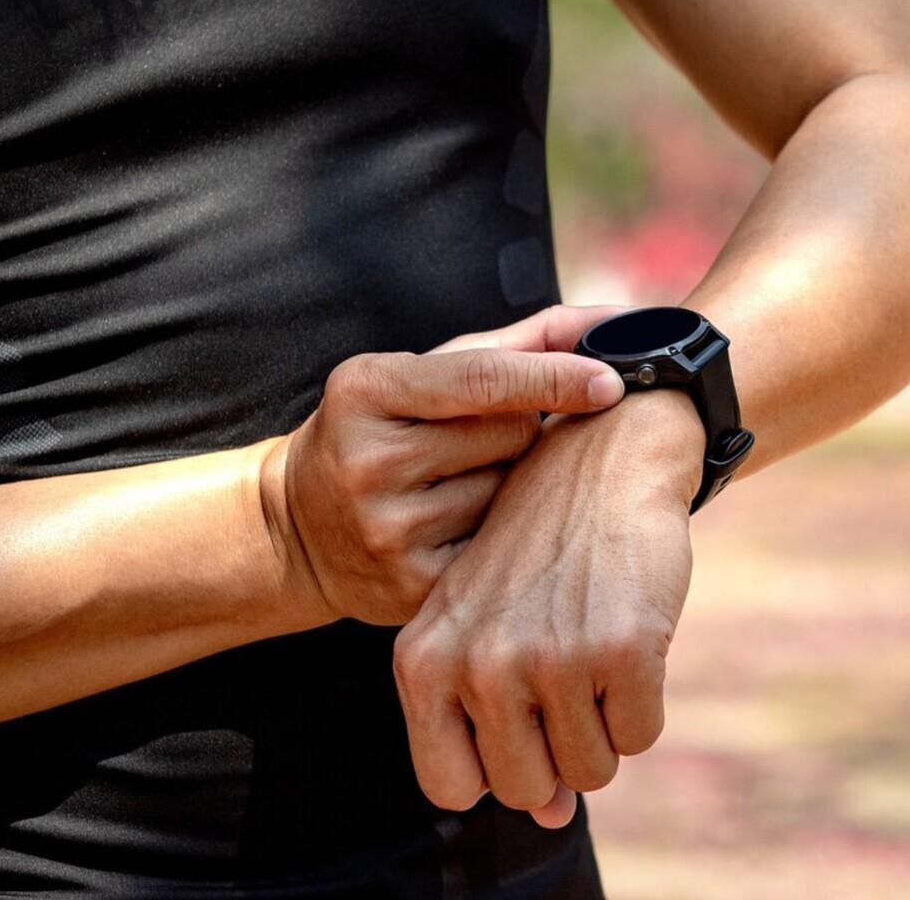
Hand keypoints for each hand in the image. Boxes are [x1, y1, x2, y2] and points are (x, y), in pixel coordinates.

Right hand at [262, 306, 626, 626]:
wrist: (297, 531)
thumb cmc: (384, 431)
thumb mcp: (421, 373)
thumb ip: (518, 344)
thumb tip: (609, 321)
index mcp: (366, 391)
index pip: (483, 380)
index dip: (556, 378)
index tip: (612, 381)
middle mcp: (369, 461)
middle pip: (511, 435)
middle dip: (520, 431)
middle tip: (482, 442)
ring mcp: (388, 532)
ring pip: (512, 494)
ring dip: (511, 485)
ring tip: (464, 485)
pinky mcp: (412, 589)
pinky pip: (502, 549)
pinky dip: (501, 533)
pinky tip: (467, 527)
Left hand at [392, 389, 705, 826]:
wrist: (602, 460)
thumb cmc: (538, 555)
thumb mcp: (489, 629)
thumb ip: (501, 728)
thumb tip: (552, 819)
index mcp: (423, 661)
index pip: (451, 787)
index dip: (496, 764)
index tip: (519, 716)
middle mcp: (479, 665)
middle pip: (526, 787)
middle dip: (558, 749)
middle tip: (568, 676)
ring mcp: (550, 658)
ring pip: (591, 770)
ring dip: (604, 724)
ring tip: (595, 647)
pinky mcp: (622, 649)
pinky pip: (641, 736)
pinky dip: (644, 700)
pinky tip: (630, 635)